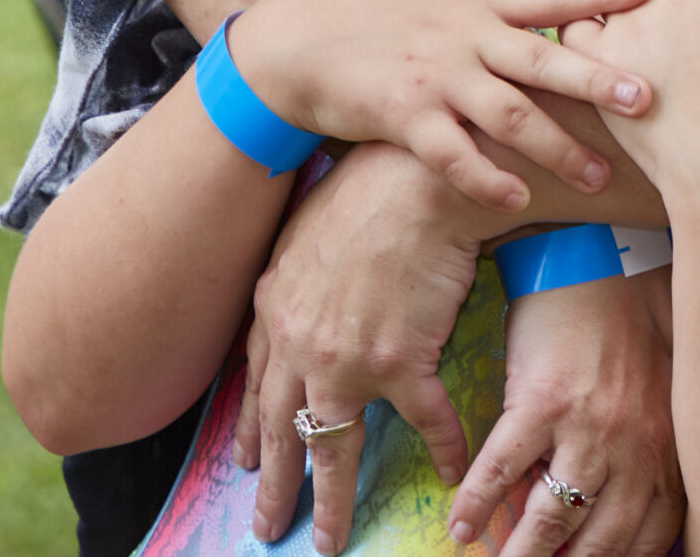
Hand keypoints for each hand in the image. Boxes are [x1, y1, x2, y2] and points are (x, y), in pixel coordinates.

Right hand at [225, 0, 653, 212]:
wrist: (283, 44)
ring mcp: (436, 81)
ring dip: (559, 149)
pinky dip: (488, 179)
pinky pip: (455, 156)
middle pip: (545, 60)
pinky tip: (520, 199)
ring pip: (512, 117)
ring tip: (600, 176)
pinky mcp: (405, 119)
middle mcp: (464, 39)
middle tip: (649, 100)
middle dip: (600, 81)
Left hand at [233, 144, 493, 552]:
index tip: (249, 461)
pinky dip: (442, 447)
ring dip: (331, 501)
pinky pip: (424, 421)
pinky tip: (450, 473)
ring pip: (332, 447)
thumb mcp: (307, 226)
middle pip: (281, 430)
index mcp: (276, 310)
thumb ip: (294, 269)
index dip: (254, 427)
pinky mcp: (402, 362)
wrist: (419, 179)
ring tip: (330, 540)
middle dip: (273, 485)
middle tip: (267, 526)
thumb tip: (291, 283)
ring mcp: (347, 360)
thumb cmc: (372, 184)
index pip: (258, 384)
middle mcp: (300, 345)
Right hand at [449, 274, 684, 556]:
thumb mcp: (655, 393)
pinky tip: (460, 528)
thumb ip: (640, 452)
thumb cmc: (634, 323)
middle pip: (601, 543)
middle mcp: (635, 445)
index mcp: (666, 445)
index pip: (650, 535)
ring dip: (520, 556)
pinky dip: (477, 506)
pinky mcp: (541, 401)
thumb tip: (598, 513)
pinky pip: (501, 472)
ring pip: (552, 519)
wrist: (606, 255)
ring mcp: (589, 426)